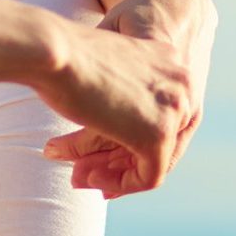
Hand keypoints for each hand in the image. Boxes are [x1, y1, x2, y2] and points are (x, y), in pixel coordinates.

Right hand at [40, 0, 215, 198]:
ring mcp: (175, 108)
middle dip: (119, 161)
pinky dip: (120, 184)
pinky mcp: (159, 134)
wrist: (52, 51)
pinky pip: (148, 176)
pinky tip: (91, 179)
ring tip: (78, 179)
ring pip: (154, 159)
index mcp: (170, 60)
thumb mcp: (100, 72)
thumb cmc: (62, 55)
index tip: (100, 152)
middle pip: (161, 138)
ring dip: (115, 175)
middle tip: (83, 172)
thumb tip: (108, 125)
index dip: (130, 137)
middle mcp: (182, 83)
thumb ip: (116, 97)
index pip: (162, 113)